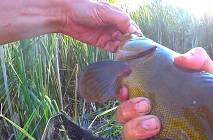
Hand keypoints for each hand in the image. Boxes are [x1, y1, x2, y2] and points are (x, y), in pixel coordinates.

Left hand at [0, 0, 140, 50]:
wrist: (65, 15)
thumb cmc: (84, 8)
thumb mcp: (106, 11)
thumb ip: (121, 20)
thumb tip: (133, 30)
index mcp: (119, 16)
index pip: (134, 28)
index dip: (138, 36)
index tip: (141, 44)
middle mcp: (116, 26)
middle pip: (130, 38)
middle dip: (132, 44)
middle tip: (134, 50)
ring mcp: (110, 35)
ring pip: (123, 45)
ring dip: (125, 49)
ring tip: (125, 51)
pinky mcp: (103, 43)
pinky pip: (114, 49)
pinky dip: (117, 52)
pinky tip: (118, 53)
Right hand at [116, 47, 212, 139]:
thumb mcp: (209, 73)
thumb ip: (198, 59)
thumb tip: (180, 59)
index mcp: (156, 93)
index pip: (129, 90)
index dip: (120, 87)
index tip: (124, 85)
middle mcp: (150, 112)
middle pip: (123, 112)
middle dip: (128, 108)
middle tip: (145, 104)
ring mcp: (153, 131)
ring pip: (127, 131)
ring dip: (134, 126)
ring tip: (154, 123)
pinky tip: (157, 134)